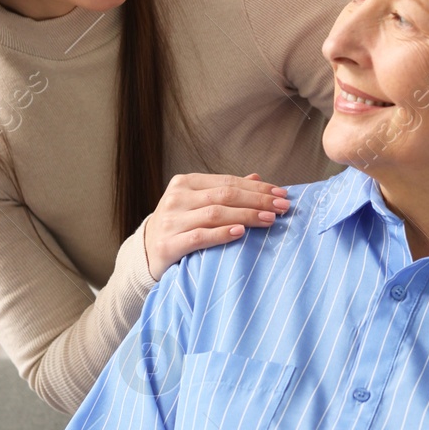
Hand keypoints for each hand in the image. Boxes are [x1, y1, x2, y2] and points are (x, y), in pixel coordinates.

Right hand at [142, 172, 290, 280]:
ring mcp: (171, 221)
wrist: (146, 253)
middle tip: (282, 207)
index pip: (228, 181)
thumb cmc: (180, 225)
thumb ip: (224, 191)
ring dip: (246, 216)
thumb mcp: (197, 203)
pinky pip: (199, 237)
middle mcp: (176, 198)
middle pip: (224, 196)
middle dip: (257, 200)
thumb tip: (257, 177)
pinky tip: (241, 233)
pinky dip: (221, 234)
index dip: (257, 187)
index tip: (281, 193)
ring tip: (269, 220)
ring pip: (214, 214)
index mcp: (185, 182)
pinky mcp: (168, 244)